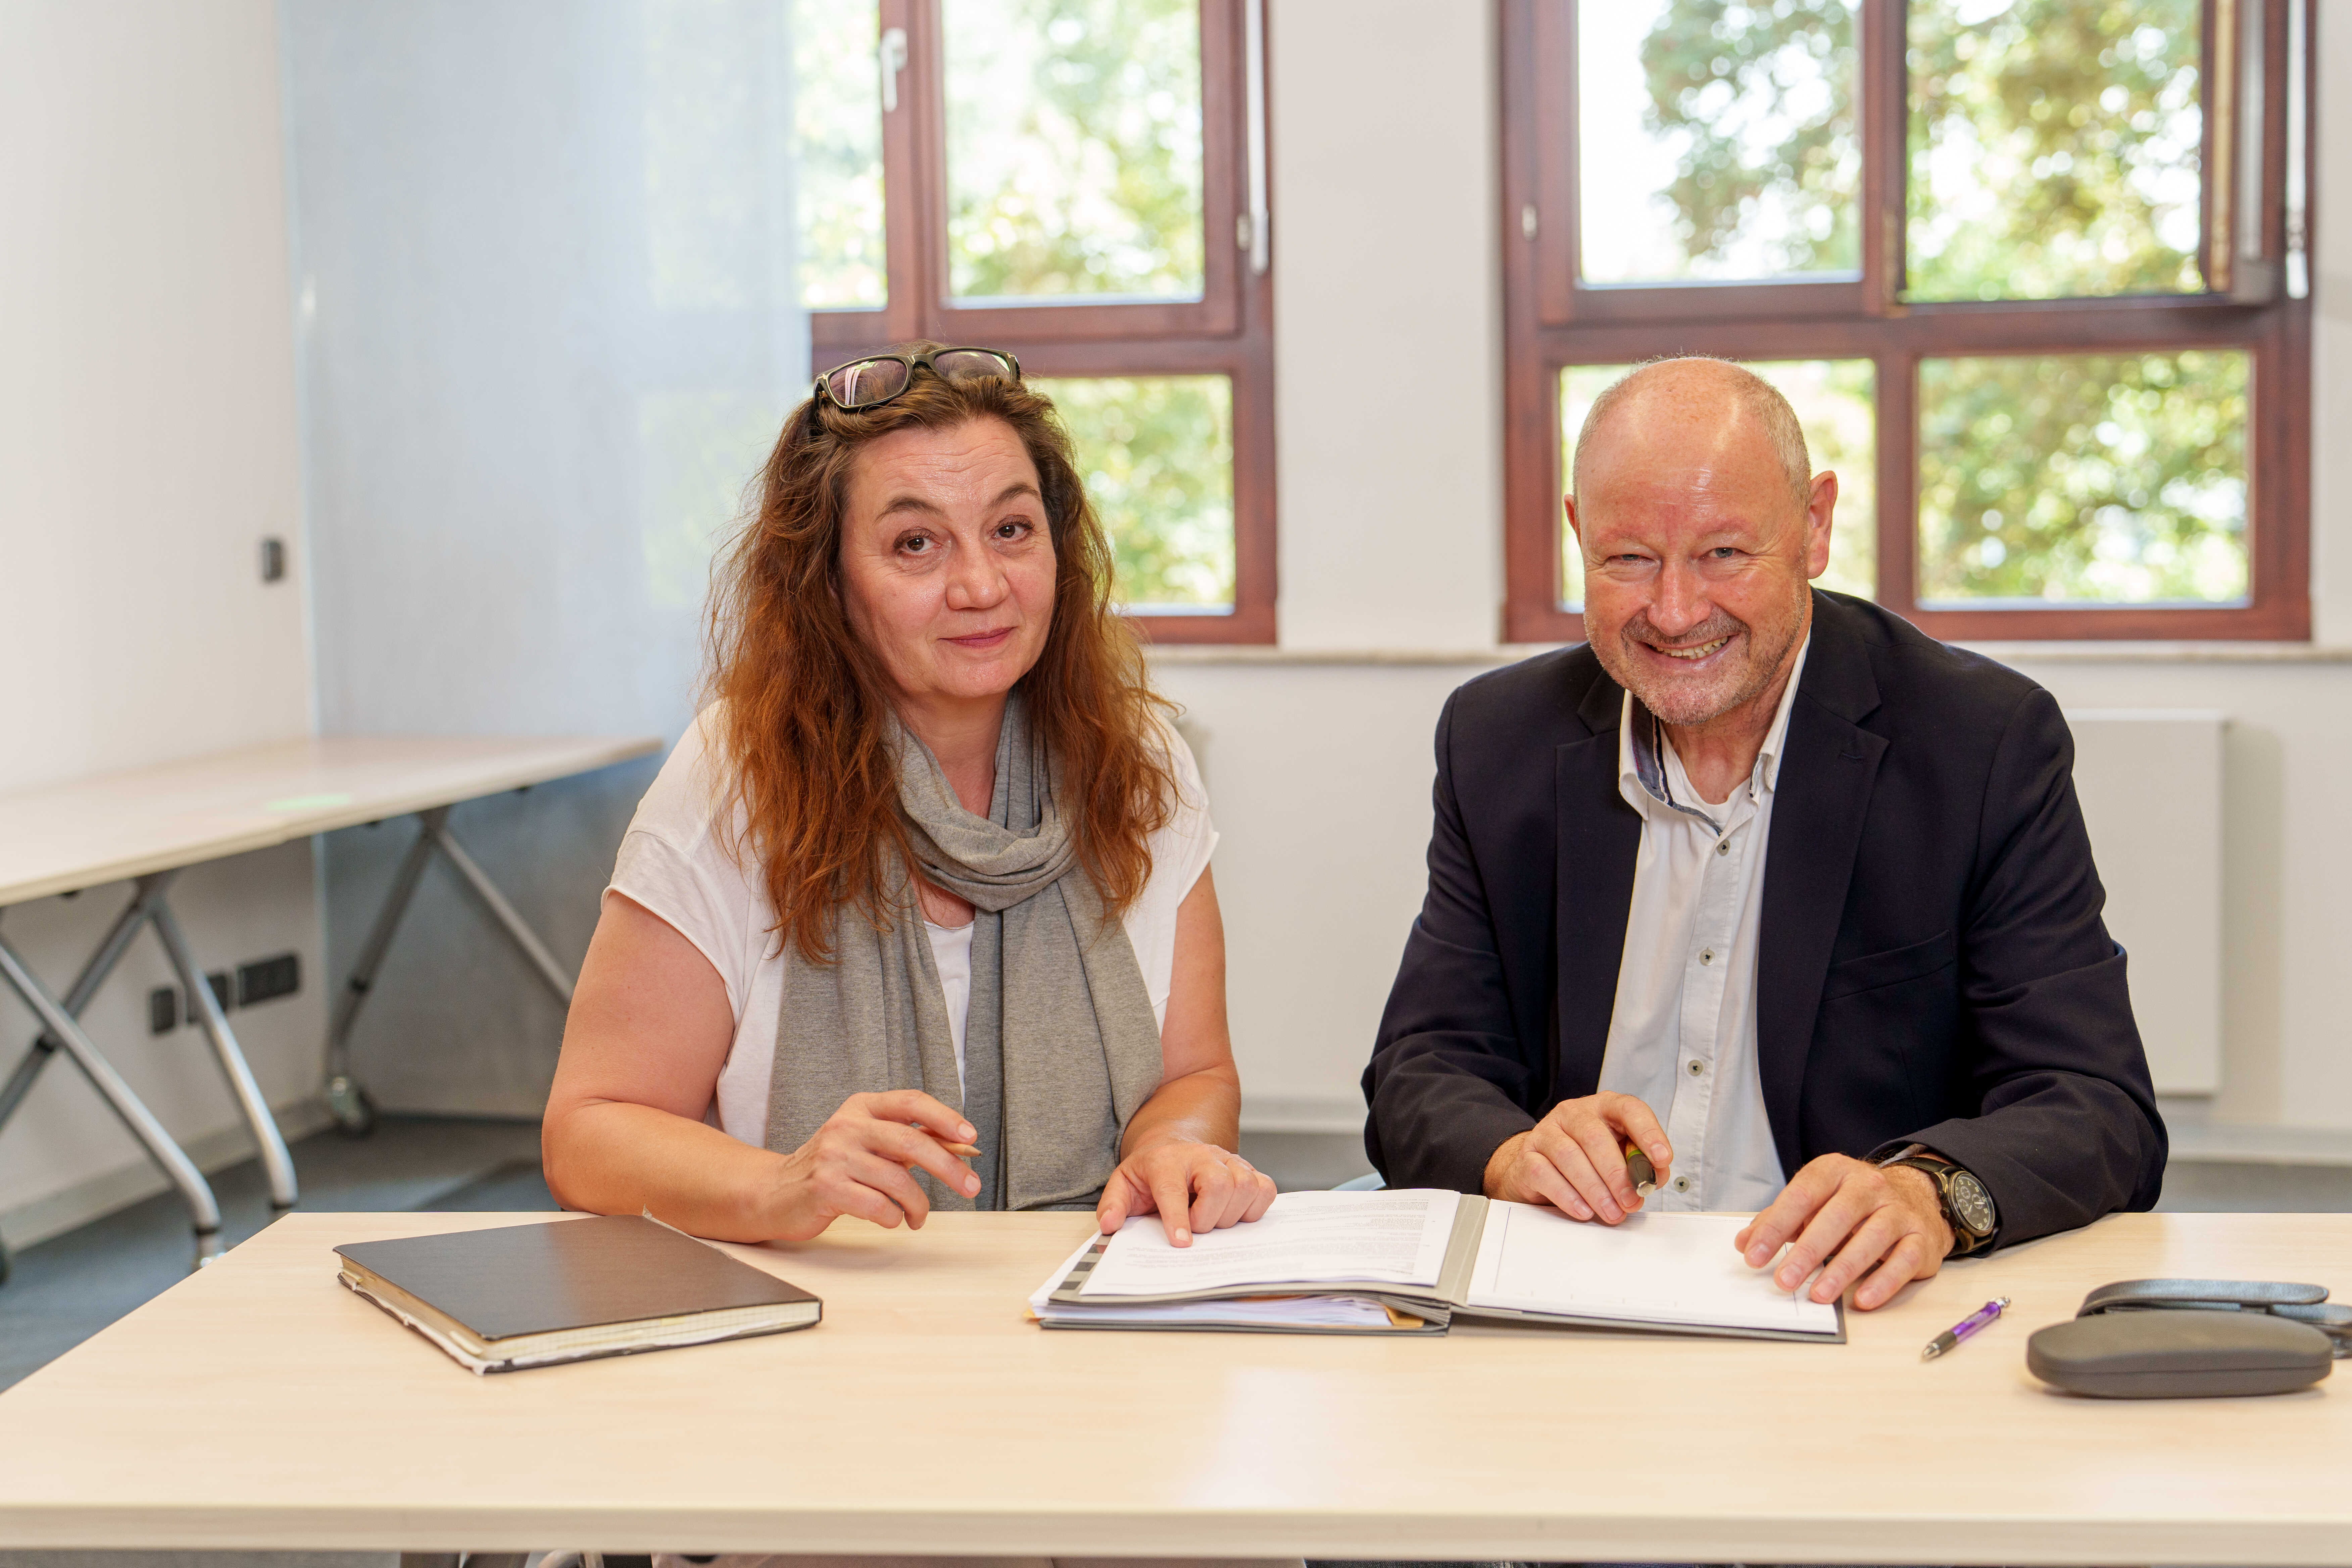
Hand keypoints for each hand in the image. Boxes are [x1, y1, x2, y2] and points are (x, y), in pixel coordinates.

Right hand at [763, 1090, 981, 1239]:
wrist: (775, 1192)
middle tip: (971, 1186)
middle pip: (910, 1142)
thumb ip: (909, 1140)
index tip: (971, 1136)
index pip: (911, 1102)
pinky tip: (891, 1220)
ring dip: (918, 1205)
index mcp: (861, 1108)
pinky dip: (893, 1217)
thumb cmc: (832, 1167)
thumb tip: (961, 1144)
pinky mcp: (825, 1189)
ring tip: (918, 1217)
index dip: (945, 1117)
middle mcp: (847, 1126)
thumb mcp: (869, 1142)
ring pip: (897, 1180)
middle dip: (948, 1167)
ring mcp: (834, 1157)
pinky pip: (876, 1206)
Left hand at [1096, 1140, 1275, 1246]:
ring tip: (1211, 1219)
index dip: (1178, 1218)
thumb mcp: (1124, 1184)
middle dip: (1208, 1218)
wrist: (1174, 1146)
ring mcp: (1229, 1160)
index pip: (1174, 1190)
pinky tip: (1234, 1213)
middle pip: (1220, 1186)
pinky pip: (1265, 1189)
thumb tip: (1110, 1225)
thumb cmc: (1150, 1172)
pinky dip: (1254, 1208)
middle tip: (1195, 1227)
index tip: (1182, 1244)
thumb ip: (1114, 1204)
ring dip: (1230, 1215)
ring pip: (1245, 1187)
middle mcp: (1201, 1155)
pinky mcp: (1248, 1168)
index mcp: (1166, 1160)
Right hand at [1482, 1092, 1671, 1223]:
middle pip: (1595, 1137)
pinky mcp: (1527, 1156)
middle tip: (1632, 1200)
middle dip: (1617, 1174)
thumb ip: (1639, 1165)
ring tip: (1612, 1212)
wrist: (1540, 1166)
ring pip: (1569, 1156)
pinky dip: (1568, 1196)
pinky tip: (1583, 1211)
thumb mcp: (1619, 1156)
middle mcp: (1573, 1113)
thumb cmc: (1588, 1160)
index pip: (1628, 1109)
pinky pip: (1545, 1174)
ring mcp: (1546, 1132)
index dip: (1648, 1133)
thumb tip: (1652, 1178)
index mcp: (1604, 1107)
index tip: (1662, 1159)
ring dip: (1595, 1189)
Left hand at [1734, 1155, 1953, 1309]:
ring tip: (1818, 1294)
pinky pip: (1903, 1261)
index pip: (1801, 1195)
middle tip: (1784, 1279)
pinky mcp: (1921, 1238)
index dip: (1775, 1226)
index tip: (1753, 1255)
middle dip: (1807, 1251)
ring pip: (1871, 1239)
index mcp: (1835, 1172)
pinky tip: (1863, 1299)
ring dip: (1842, 1269)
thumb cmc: (1854, 1205)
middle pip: (1835, 1217)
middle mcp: (1868, 1186)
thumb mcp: (1815, 1202)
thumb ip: (1780, 1220)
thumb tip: (1744, 1243)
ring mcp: (1898, 1211)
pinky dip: (1884, 1282)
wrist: (1917, 1198)